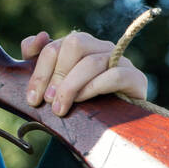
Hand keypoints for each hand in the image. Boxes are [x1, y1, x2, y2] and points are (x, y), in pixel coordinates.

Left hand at [21, 30, 148, 116]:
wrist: (108, 130)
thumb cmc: (78, 105)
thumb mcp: (53, 85)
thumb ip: (37, 59)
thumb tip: (38, 37)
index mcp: (81, 46)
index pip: (56, 45)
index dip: (40, 71)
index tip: (32, 98)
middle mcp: (101, 48)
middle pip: (75, 43)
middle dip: (56, 75)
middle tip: (47, 101)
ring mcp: (121, 60)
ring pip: (92, 62)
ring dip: (70, 86)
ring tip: (59, 108)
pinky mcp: (136, 79)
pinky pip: (115, 75)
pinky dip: (93, 88)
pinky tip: (81, 101)